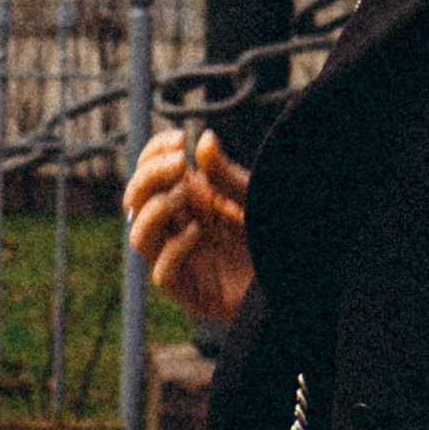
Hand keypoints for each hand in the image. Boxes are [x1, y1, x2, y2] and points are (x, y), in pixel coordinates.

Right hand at [125, 127, 254, 325]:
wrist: (292, 278)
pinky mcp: (191, 291)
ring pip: (140, 237)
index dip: (154, 153)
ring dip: (154, 211)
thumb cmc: (269, 236)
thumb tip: (204, 138)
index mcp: (185, 203)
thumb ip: (225, 174)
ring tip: (184, 193)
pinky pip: (164, 274)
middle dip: (149, 177)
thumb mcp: (250, 197)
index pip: (148, 176)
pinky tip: (197, 230)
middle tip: (178, 161)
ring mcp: (181, 260)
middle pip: (136, 203)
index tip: (179, 138)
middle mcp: (176, 229)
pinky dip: (174, 249)